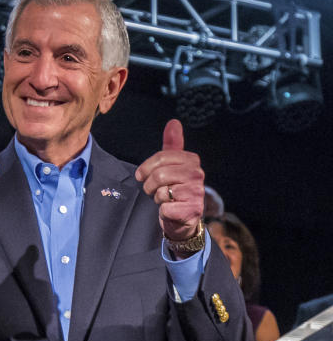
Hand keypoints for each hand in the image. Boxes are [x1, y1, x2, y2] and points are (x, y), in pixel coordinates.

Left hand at [134, 119, 203, 243]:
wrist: (182, 218)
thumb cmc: (174, 189)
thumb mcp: (172, 165)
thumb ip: (172, 144)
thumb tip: (173, 122)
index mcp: (191, 160)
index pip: (161, 157)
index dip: (146, 168)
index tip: (142, 175)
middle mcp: (197, 174)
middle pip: (159, 175)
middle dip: (149, 185)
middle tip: (152, 190)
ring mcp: (196, 192)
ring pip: (160, 191)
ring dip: (156, 198)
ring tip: (164, 199)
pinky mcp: (192, 210)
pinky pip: (164, 207)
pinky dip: (162, 211)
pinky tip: (171, 209)